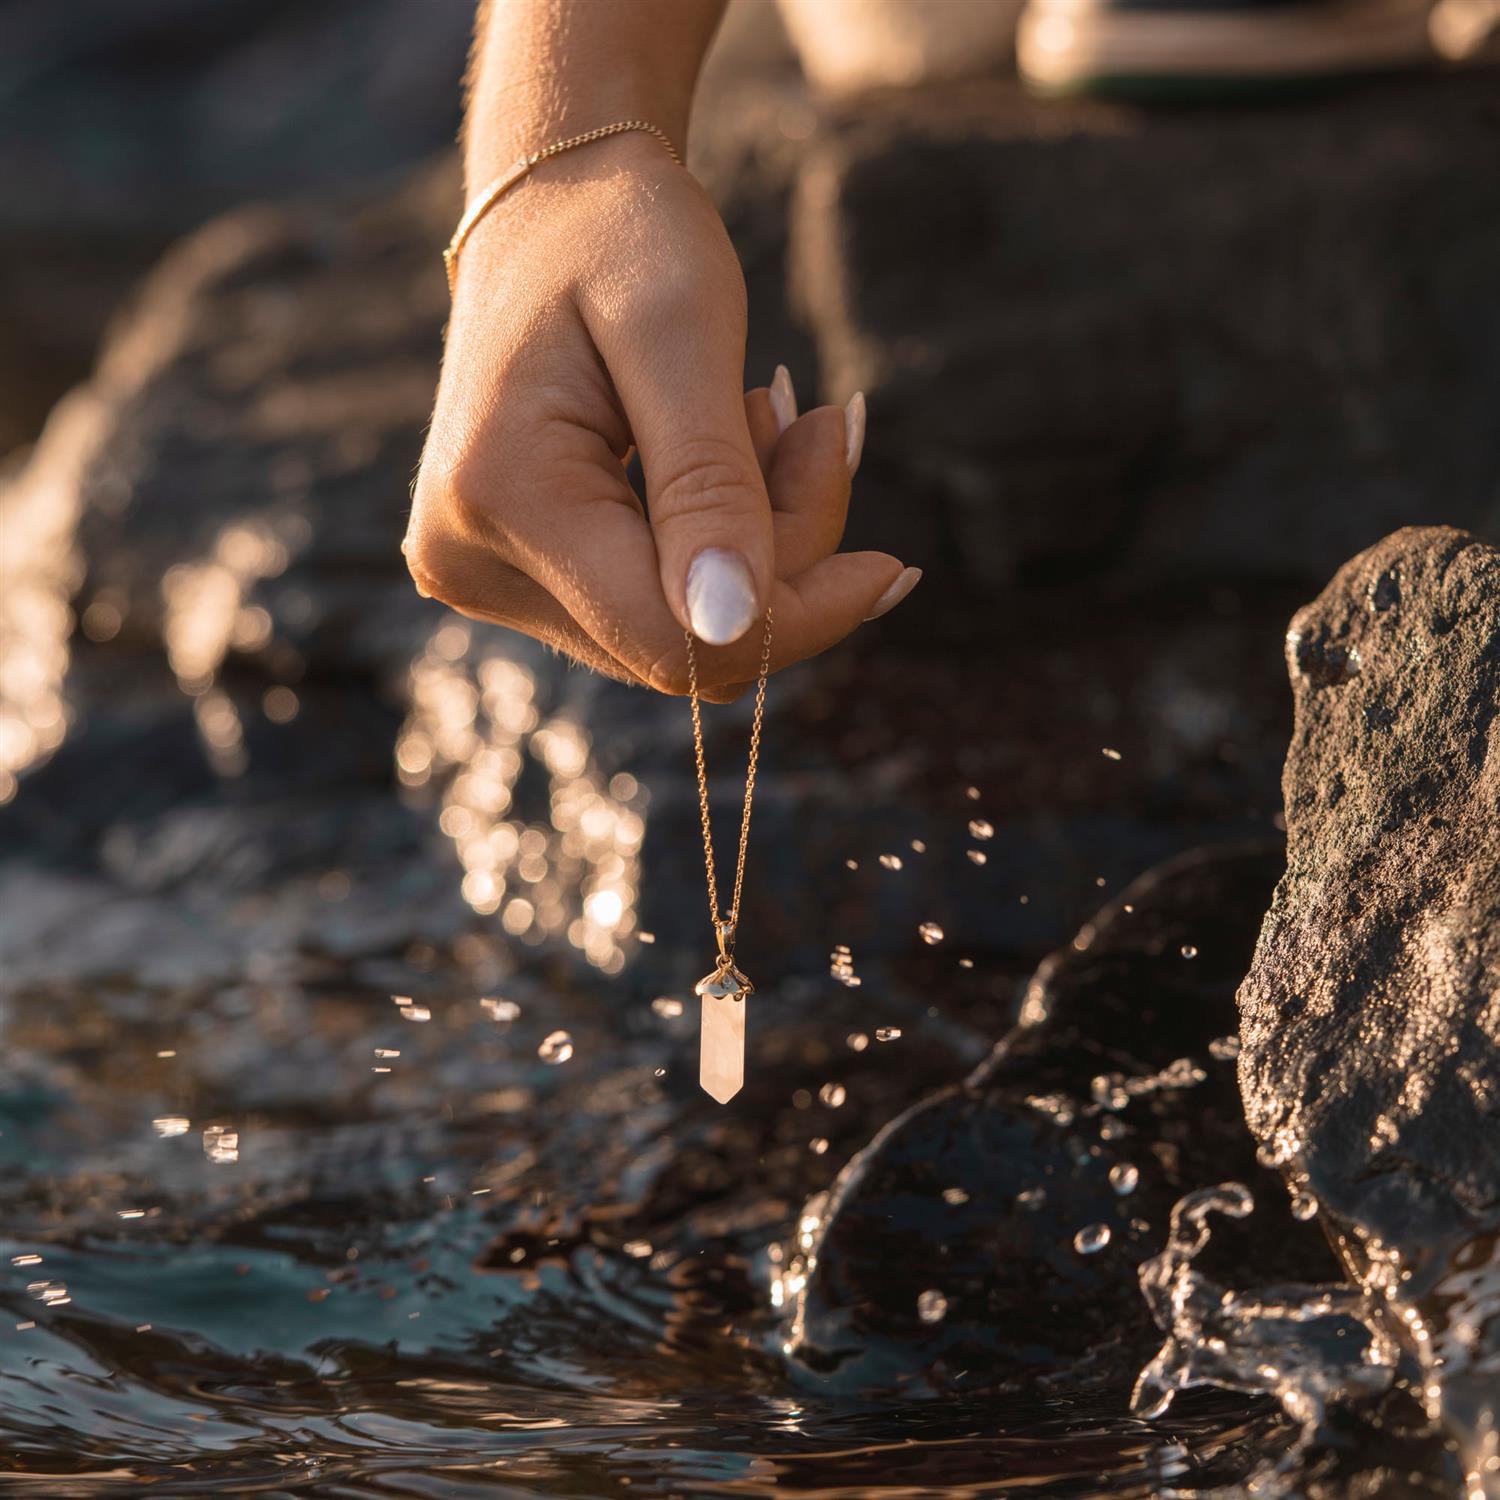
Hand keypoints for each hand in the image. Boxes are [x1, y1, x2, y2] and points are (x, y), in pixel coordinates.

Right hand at [405, 136, 917, 700]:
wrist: (552, 206)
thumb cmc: (621, 235)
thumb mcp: (683, 331)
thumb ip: (708, 483)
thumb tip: (731, 628)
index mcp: (502, 495)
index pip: (676, 638)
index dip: (798, 620)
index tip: (893, 564)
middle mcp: (470, 560)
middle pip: (685, 642)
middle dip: (783, 559)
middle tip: (822, 430)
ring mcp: (483, 574)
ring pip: (679, 634)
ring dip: (758, 547)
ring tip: (760, 418)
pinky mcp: (512, 575)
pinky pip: (654, 608)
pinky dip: (721, 547)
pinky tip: (727, 454)